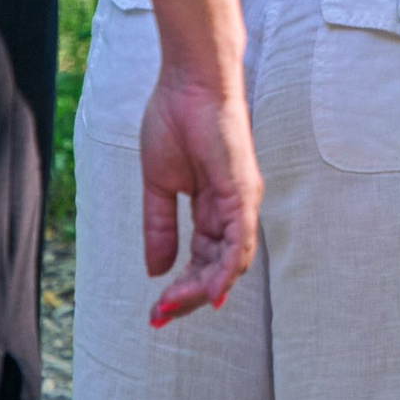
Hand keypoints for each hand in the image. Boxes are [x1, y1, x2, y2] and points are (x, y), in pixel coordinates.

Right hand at [140, 64, 261, 325]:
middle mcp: (234, 208)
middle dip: (189, 297)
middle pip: (219, 267)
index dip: (182, 288)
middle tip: (160, 316)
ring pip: (231, 262)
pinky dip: (226, 268)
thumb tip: (156, 269)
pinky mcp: (242, 190)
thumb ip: (160, 227)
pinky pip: (241, 239)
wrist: (187, 83)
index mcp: (214, 207)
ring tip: (171, 306)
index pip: (203, 259)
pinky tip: (209, 292)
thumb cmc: (174, 121)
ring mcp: (242, 200)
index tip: (156, 310)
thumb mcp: (158, 185)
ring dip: (202, 290)